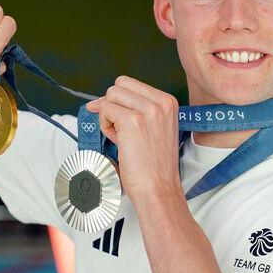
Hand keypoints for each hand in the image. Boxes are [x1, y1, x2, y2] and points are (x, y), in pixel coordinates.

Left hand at [85, 76, 182, 202]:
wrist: (158, 188)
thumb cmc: (155, 166)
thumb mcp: (155, 129)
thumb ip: (137, 111)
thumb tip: (104, 100)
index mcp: (168, 102)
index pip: (131, 84)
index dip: (118, 100)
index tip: (118, 117)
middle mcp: (160, 103)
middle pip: (119, 85)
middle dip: (112, 105)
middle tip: (119, 129)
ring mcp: (147, 110)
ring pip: (110, 96)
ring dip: (108, 115)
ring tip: (121, 136)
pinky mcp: (132, 121)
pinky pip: (105, 110)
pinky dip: (105, 126)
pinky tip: (118, 141)